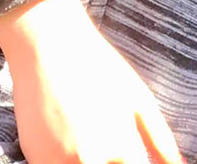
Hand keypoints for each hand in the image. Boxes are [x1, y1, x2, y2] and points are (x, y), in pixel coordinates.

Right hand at [0, 0, 183, 163]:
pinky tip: (66, 136)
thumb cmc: (98, 66)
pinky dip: (63, 161)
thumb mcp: (140, 99)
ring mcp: (57, 161)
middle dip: (110, 162)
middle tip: (110, 146)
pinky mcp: (35, 158)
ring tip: (86, 134)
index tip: (130, 158)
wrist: (49, 45)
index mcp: (122, 147)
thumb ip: (161, 140)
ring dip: (86, 162)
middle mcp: (89, 160)